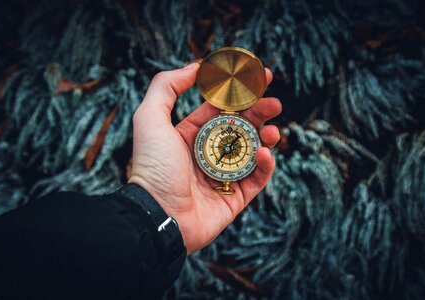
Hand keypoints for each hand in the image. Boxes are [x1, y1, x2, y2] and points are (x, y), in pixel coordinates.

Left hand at [128, 63, 281, 253]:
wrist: (157, 215)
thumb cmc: (152, 167)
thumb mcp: (150, 118)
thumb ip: (167, 87)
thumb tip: (195, 67)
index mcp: (190, 135)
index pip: (220, 109)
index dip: (239, 94)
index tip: (258, 78)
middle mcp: (207, 153)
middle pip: (241, 127)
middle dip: (260, 113)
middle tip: (275, 103)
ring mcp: (223, 176)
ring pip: (253, 152)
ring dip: (266, 138)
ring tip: (273, 131)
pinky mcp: (235, 198)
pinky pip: (257, 179)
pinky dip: (265, 165)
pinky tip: (264, 154)